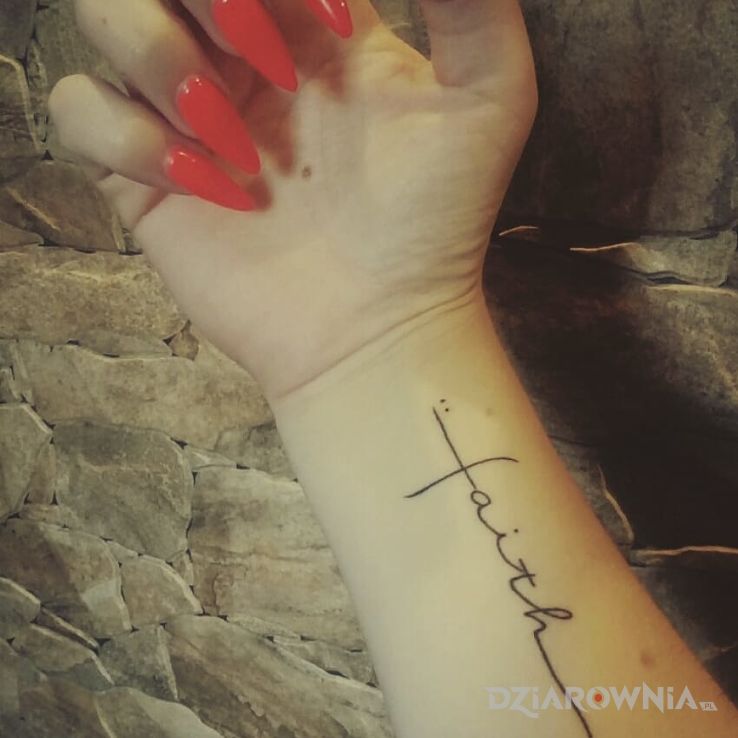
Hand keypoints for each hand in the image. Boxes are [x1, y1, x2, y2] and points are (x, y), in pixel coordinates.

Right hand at [49, 0, 536, 402]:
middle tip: (273, 71)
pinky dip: (126, 136)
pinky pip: (79, 110)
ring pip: (103, 14)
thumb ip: (472, 3)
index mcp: (311, 26)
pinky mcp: (145, 176)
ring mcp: (188, 114)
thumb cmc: (433, 224)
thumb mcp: (488, 98)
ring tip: (238, 144)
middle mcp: (242, 59)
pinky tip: (203, 188)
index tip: (329, 30)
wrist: (377, 329)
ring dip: (161, 60)